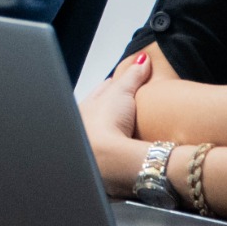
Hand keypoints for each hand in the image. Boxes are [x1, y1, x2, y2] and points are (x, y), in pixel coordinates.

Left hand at [78, 53, 154, 191]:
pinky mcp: (102, 166)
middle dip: (110, 108)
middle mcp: (84, 127)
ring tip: (129, 129)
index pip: (100, 92)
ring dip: (113, 130)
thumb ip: (132, 75)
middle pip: (100, 112)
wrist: (106, 159)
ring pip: (104, 133)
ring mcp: (92, 147)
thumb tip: (142, 59)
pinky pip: (113, 154)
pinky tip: (128, 151)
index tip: (120, 82)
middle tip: (126, 105)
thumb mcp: (122, 91)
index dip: (112, 86)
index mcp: (85, 108)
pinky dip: (119, 150)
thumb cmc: (106, 125)